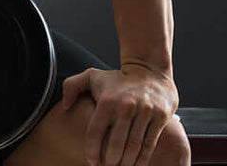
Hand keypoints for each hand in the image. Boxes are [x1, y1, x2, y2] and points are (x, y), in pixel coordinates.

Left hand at [60, 64, 178, 165]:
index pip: (95, 132)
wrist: (150, 71)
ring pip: (133, 146)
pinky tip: (135, 165)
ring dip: (126, 163)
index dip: (92, 151)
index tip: (92, 162)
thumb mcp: (91, 76)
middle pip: (116, 144)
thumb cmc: (118, 79)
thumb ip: (72, 86)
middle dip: (110, 161)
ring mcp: (145, 112)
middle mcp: (126, 106)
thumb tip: (65, 105)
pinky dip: (142, 159)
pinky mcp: (160, 117)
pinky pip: (149, 143)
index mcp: (107, 101)